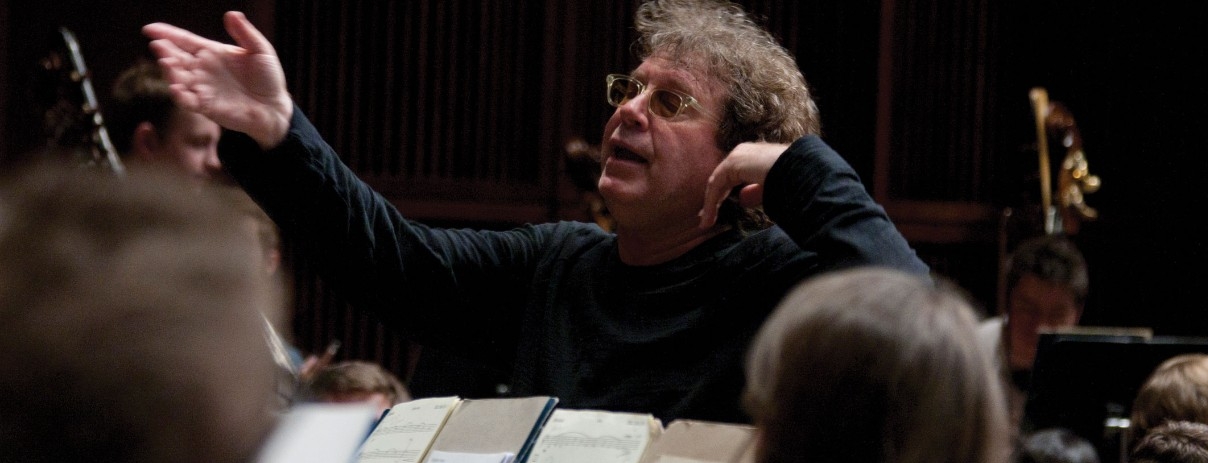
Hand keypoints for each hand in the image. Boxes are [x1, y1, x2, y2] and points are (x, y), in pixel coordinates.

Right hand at [142, 11, 292, 148]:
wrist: (276, 107)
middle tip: (157, 45)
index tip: (149, 29)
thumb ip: (245, 33)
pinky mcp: (206, 106)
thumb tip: (231, 13)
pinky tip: (176, 89)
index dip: (167, 34)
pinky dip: (179, 96)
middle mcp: (203, 69)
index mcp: (212, 53)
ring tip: (167, 63)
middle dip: (164, 51)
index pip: (184, 41)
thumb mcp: (261, 50)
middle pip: (177, 58)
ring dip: (170, 72)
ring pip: (178, 78)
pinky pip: (187, 101)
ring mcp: (202, 88)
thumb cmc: (268, 78)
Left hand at [698, 142, 788, 228]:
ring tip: (706, 223)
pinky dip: (712, 203)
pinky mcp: (732, 164)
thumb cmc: (792, 179)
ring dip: (711, 205)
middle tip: (706, 217)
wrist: (800, 169)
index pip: (732, 175)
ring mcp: (737, 156)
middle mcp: (743, 152)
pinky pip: (717, 186)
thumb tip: (742, 199)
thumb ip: (756, 191)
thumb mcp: (771, 188)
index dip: (723, 194)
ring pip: (717, 183)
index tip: (717, 211)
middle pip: (721, 178)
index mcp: (753, 156)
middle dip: (713, 199)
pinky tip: (709, 218)